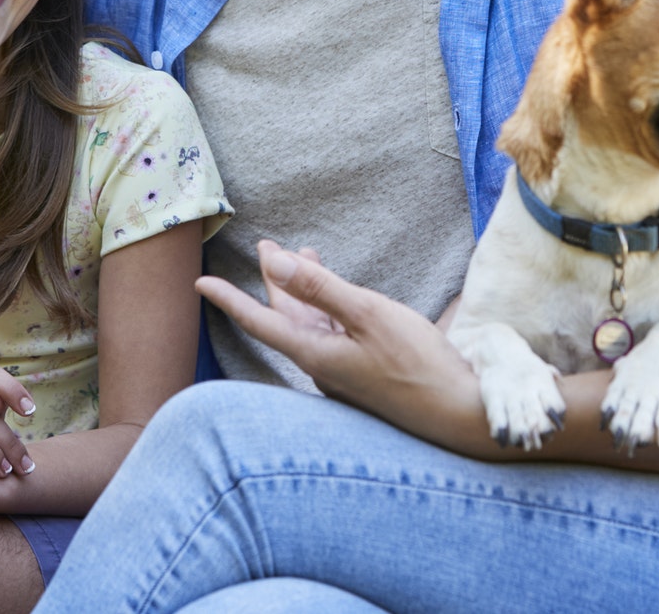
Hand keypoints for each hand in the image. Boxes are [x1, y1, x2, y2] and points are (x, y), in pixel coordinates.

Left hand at [196, 242, 484, 447]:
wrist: (458, 414)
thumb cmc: (417, 364)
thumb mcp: (368, 315)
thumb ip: (322, 288)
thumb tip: (278, 263)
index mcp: (315, 354)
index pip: (260, 321)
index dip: (229, 299)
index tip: (200, 282)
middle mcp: (322, 367)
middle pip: (287, 317)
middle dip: (276, 279)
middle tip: (267, 244)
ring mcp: (344, 374)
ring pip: (312, 324)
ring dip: (305, 290)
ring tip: (305, 255)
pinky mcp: (364, 376)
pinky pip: (333, 334)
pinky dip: (329, 307)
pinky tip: (338, 298)